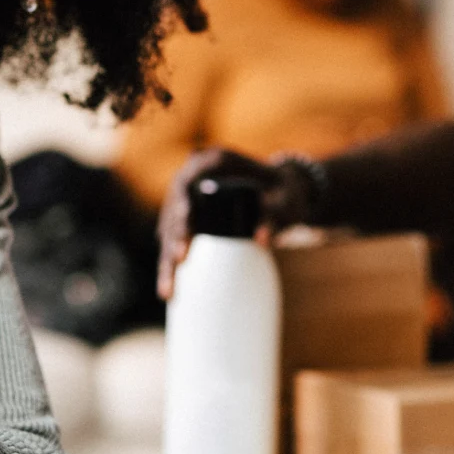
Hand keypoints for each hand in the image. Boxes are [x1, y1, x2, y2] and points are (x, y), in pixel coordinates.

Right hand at [156, 148, 317, 299]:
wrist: (284, 195)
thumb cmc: (286, 192)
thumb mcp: (287, 200)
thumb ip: (276, 215)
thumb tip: (263, 240)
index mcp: (212, 162)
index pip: (185, 183)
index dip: (180, 204)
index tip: (186, 224)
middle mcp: (194, 179)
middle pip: (172, 210)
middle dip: (173, 237)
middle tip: (179, 260)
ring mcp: (189, 202)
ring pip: (169, 231)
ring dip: (167, 259)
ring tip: (167, 291)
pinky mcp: (190, 221)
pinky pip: (176, 244)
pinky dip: (172, 266)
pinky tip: (169, 291)